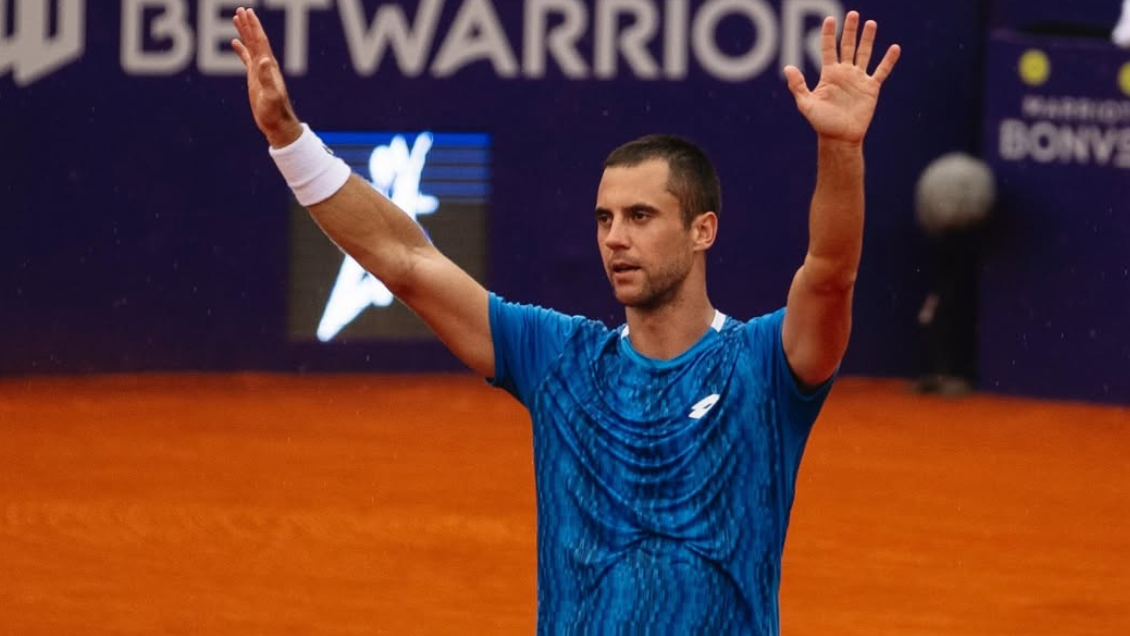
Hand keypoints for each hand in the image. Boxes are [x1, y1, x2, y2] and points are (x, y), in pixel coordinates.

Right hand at [231, 7, 302, 147]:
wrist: (277, 124)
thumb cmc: (275, 112)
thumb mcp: (271, 95)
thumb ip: (267, 78)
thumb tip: (264, 59)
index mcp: (269, 67)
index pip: (260, 41)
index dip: (254, 27)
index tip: (247, 12)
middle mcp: (266, 66)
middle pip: (255, 40)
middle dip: (248, 24)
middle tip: (240, 9)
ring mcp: (260, 71)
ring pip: (251, 46)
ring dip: (244, 32)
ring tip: (236, 18)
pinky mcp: (255, 78)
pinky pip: (246, 59)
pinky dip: (241, 49)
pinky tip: (234, 42)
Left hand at [783, 11, 900, 144]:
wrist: (840, 138)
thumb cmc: (822, 123)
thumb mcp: (806, 104)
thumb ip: (798, 86)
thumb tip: (788, 68)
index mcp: (829, 74)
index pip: (828, 49)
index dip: (828, 34)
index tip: (829, 19)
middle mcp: (844, 73)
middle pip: (847, 46)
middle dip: (850, 30)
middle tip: (853, 14)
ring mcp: (858, 79)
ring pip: (864, 54)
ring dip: (867, 39)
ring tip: (871, 23)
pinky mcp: (871, 88)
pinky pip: (881, 71)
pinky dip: (888, 60)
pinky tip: (894, 48)